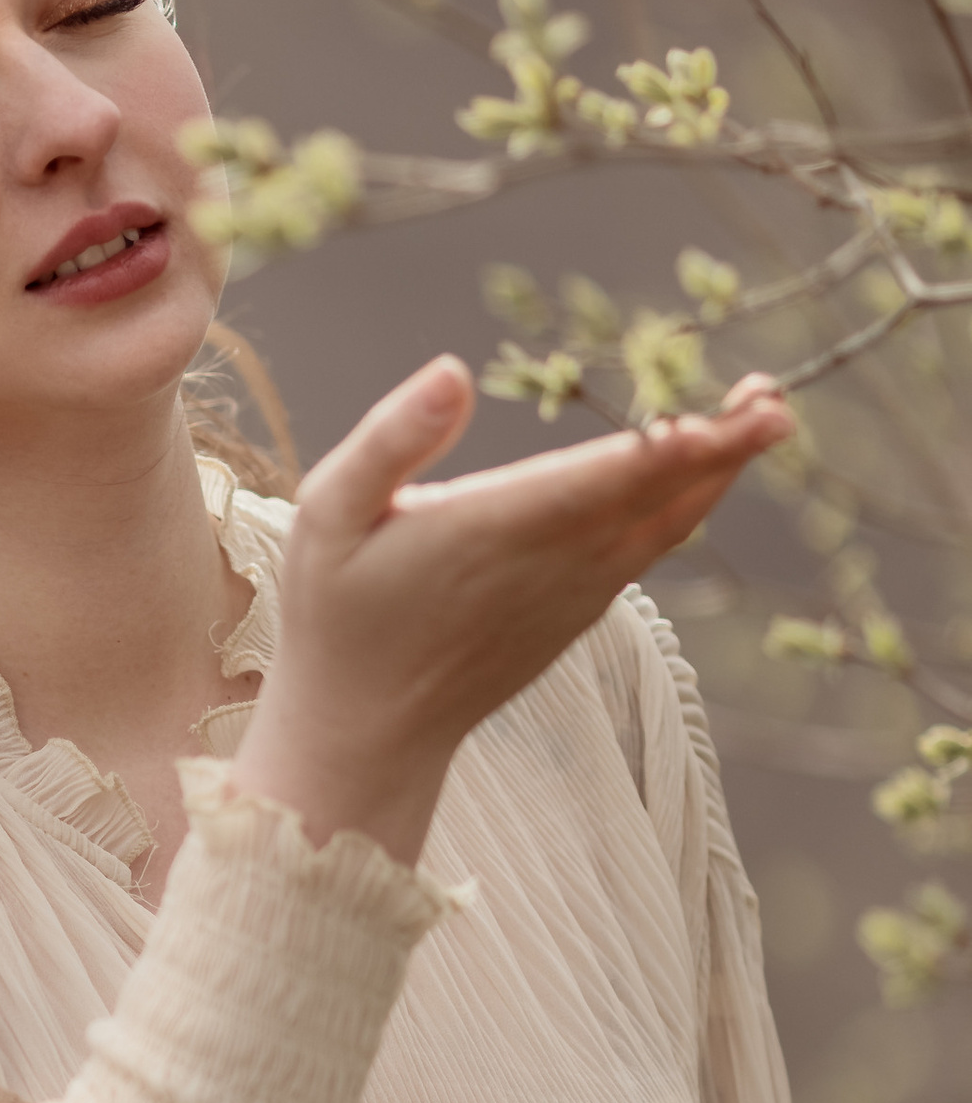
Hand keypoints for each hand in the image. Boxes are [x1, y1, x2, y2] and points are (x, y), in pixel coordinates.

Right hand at [232, 354, 789, 868]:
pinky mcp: (580, 611)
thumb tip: (454, 369)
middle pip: (660, 497)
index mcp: (492, 531)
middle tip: (774, 399)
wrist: (364, 733)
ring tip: (761, 417)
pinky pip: (652, 549)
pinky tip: (704, 470)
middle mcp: (551, 564)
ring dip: (720, 471)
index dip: (678, 448)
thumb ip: (390, 438)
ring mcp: (575, 593)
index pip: (605, 481)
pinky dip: (688, 503)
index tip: (740, 417)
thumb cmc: (338, 617)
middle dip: (726, 448)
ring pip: (669, 525)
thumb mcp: (328, 514)